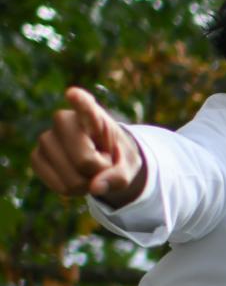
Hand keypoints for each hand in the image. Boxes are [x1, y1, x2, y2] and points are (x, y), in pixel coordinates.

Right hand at [31, 86, 147, 207]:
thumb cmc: (116, 155)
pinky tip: (76, 176)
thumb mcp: (129, 165)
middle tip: (102, 162)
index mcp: (92, 114)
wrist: (101, 158)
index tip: (74, 94)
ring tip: (90, 168)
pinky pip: (60, 187)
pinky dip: (74, 190)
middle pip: (84, 161)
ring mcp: (45, 138)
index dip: (80, 102)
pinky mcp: (36, 157)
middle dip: (99, 172)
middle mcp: (63, 120)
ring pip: (72, 179)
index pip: (84, 106)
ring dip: (87, 183)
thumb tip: (96, 188)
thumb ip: (120, 176)